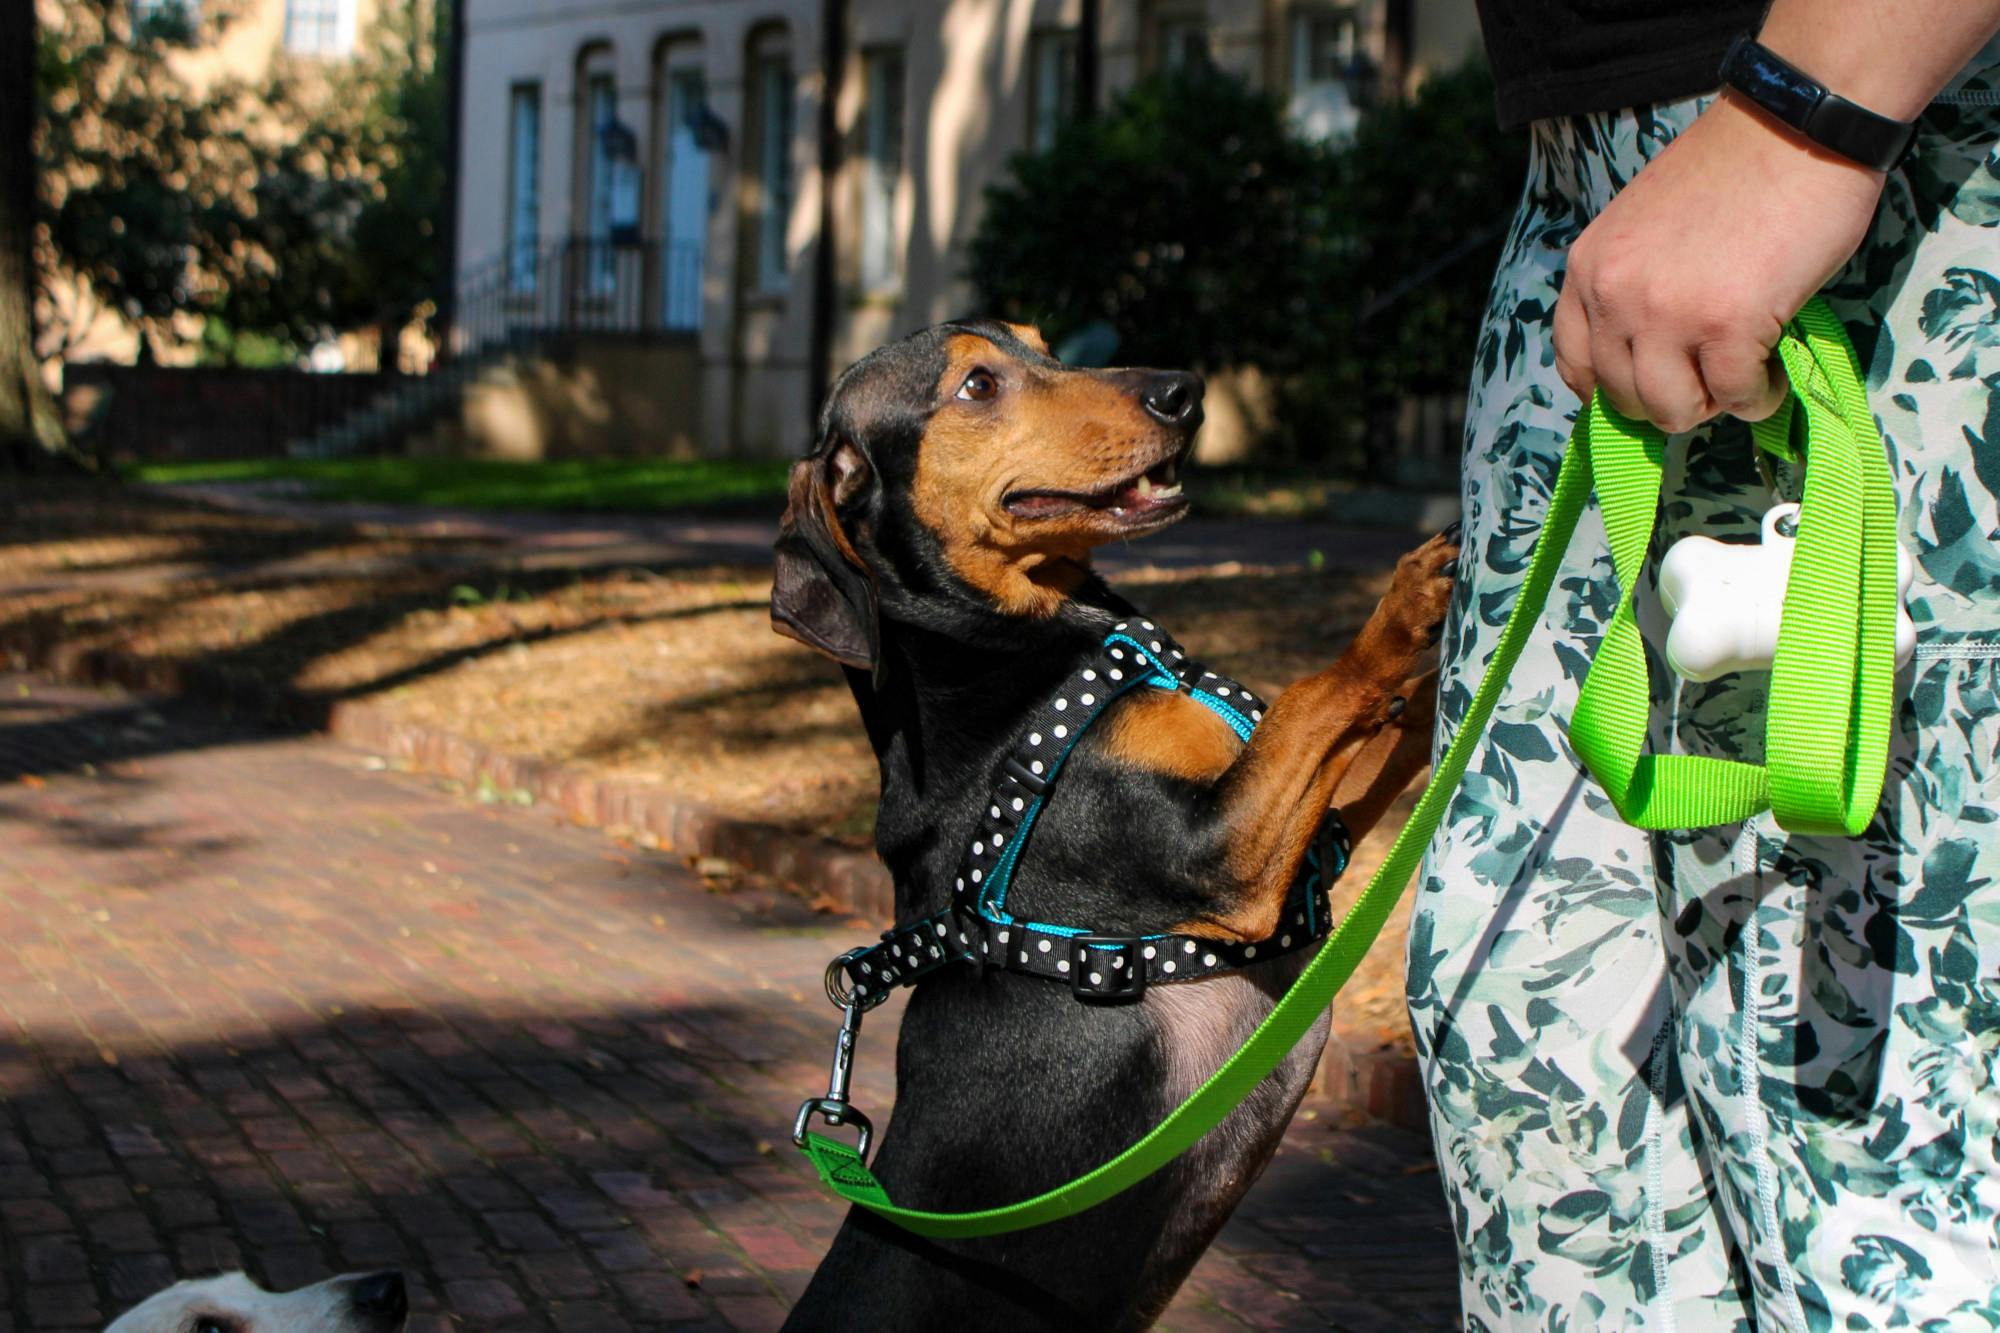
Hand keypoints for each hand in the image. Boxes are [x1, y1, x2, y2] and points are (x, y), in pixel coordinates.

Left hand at [1553, 91, 1887, 431]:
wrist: (1797, 121)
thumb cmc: (1734, 171)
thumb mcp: (1646, 229)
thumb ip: (1631, 286)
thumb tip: (1643, 361)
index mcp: (1588, 269)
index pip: (1575, 366)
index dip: (1616, 388)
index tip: (1655, 383)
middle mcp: (1613, 295)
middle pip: (1622, 398)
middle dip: (1672, 398)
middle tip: (1713, 374)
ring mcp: (1666, 312)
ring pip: (1671, 409)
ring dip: (1712, 404)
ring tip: (1743, 376)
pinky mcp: (1727, 324)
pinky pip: (1734, 397)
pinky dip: (1759, 398)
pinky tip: (1773, 374)